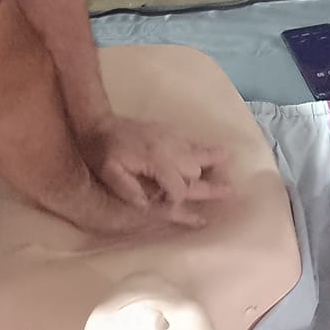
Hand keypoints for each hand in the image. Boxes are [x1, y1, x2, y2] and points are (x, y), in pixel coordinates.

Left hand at [75, 113, 231, 226]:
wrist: (97, 123)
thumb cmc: (102, 152)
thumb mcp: (110, 174)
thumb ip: (130, 191)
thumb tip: (149, 204)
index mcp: (157, 160)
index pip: (179, 188)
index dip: (178, 201)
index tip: (171, 207)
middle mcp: (170, 148)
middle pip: (194, 172)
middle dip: (203, 185)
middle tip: (228, 191)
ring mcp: (171, 136)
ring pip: (199, 153)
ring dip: (214, 160)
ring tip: (232, 164)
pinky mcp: (169, 130)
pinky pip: (192, 140)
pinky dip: (204, 148)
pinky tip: (215, 150)